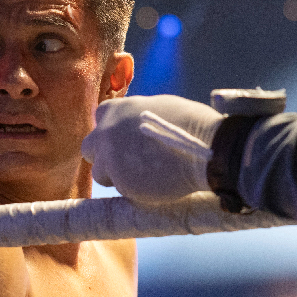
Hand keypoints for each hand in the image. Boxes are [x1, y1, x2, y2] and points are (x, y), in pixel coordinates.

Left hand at [81, 95, 222, 203]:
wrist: (207, 148)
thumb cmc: (192, 125)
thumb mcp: (159, 107)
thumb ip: (137, 118)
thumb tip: (133, 127)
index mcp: (116, 109)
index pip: (100, 117)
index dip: (112, 130)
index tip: (125, 139)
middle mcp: (106, 132)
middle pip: (89, 147)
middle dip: (104, 156)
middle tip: (126, 163)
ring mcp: (110, 158)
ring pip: (100, 173)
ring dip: (116, 176)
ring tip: (144, 177)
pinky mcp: (121, 183)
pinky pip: (121, 189)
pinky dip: (133, 190)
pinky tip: (155, 185)